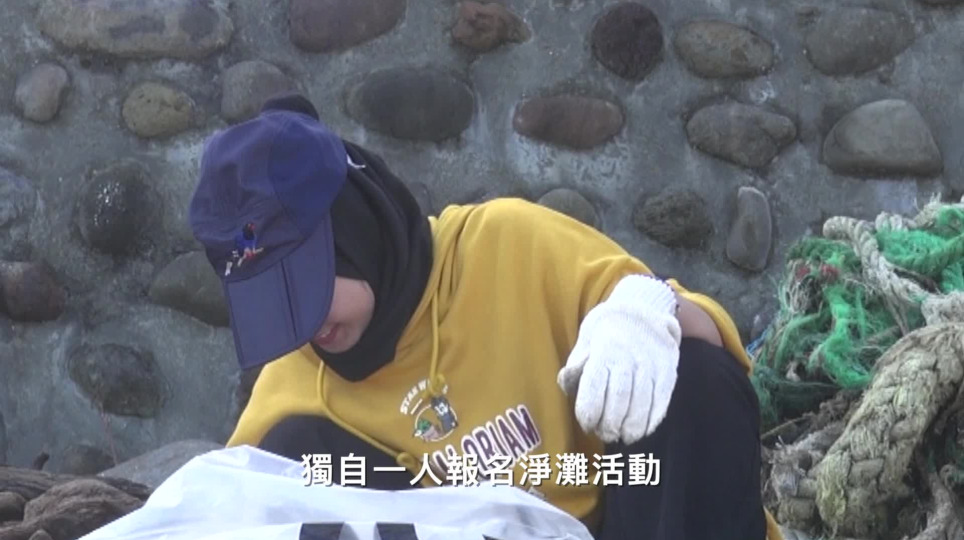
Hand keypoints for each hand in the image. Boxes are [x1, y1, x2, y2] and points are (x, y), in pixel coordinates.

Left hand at [557, 275, 681, 444]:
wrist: (642, 304)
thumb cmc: (606, 329)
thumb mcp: (586, 340)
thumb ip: (577, 365)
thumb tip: (566, 385)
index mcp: (604, 351)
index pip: (595, 389)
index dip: (589, 413)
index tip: (587, 425)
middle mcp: (629, 358)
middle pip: (620, 401)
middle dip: (611, 425)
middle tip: (606, 434)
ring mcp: (651, 365)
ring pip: (642, 405)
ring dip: (632, 427)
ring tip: (624, 436)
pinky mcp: (668, 370)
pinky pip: (661, 401)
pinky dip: (652, 420)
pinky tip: (642, 429)